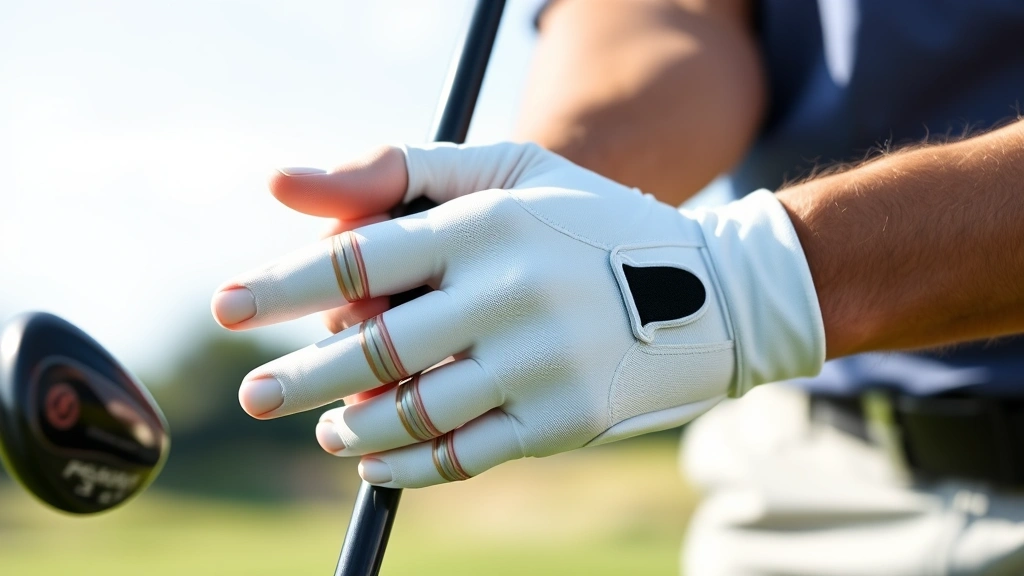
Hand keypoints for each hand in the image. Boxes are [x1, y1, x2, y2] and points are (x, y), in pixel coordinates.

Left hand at [210, 142, 824, 487]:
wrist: (710, 292)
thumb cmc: (586, 225)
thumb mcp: (507, 170)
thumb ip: (397, 170)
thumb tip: (280, 185)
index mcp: (489, 223)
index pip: (359, 256)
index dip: (281, 284)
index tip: (225, 308)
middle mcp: (511, 292)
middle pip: (373, 344)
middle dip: (296, 376)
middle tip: (254, 394)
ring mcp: (540, 362)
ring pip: (412, 410)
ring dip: (351, 424)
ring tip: (326, 426)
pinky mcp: (563, 420)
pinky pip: (462, 456)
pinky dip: (405, 467)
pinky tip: (374, 462)